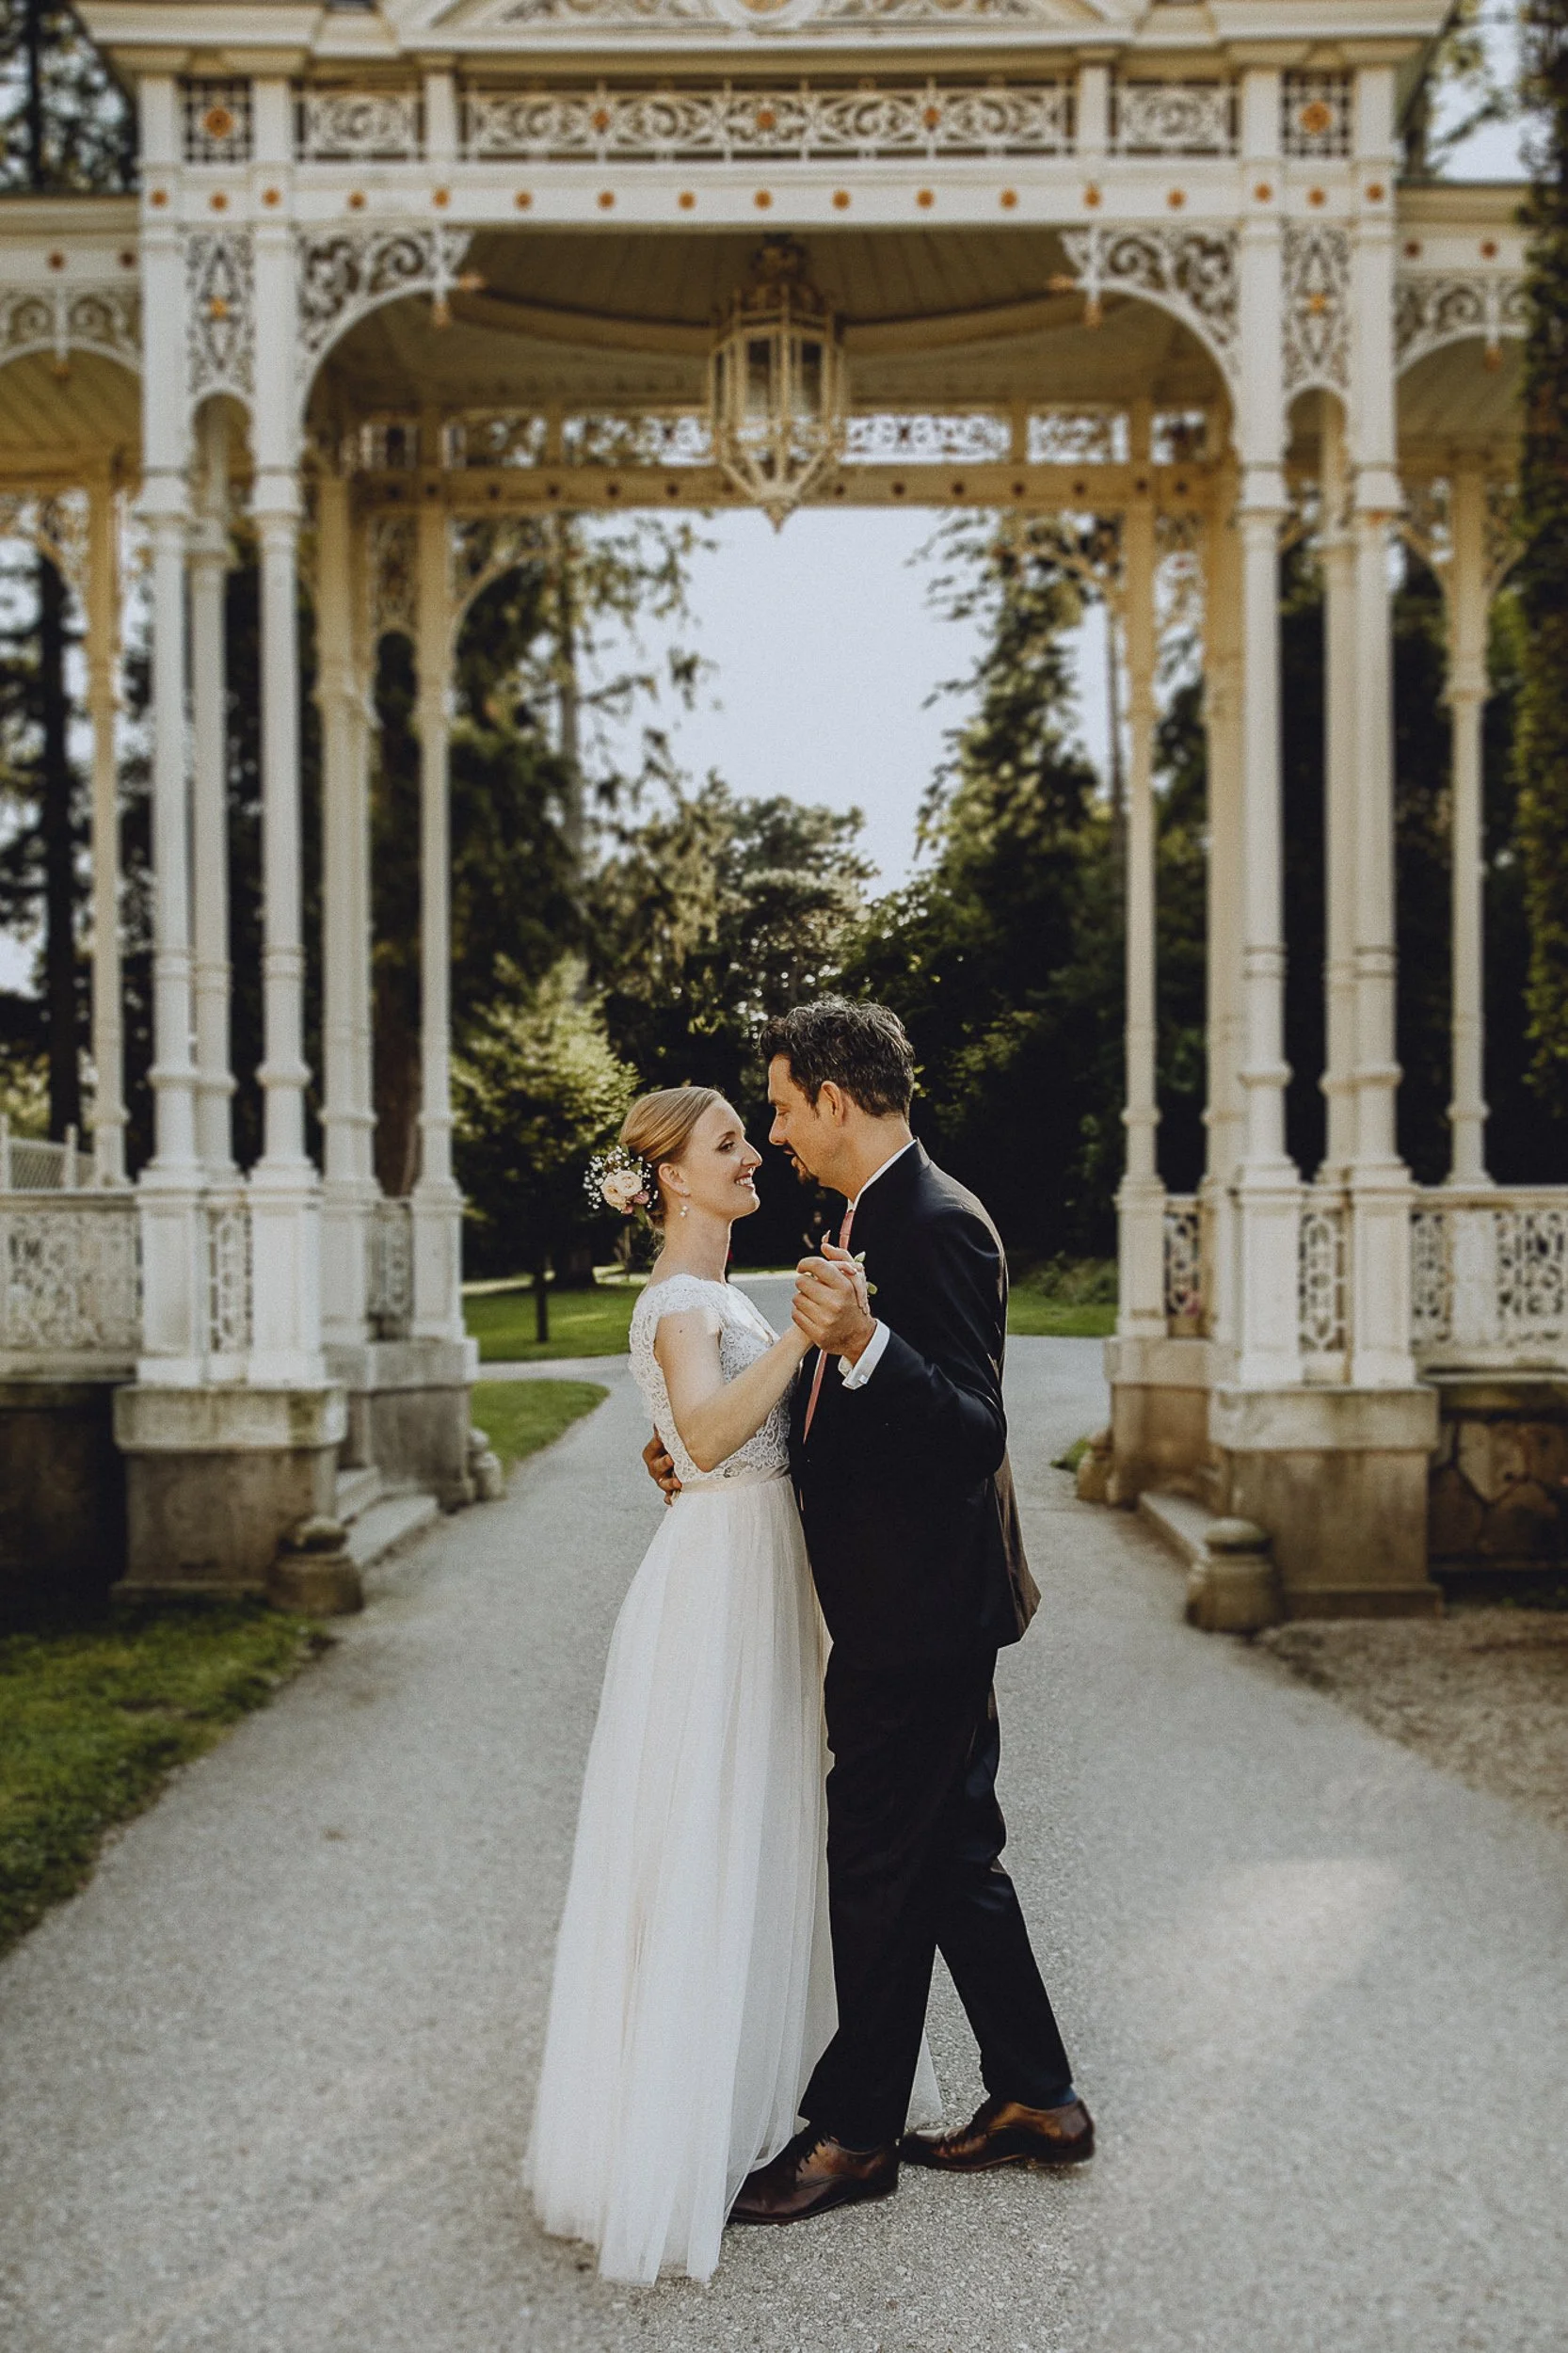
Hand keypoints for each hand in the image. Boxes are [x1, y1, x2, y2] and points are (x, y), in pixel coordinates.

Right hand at [642, 1430, 680, 1505]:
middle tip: (671, 1459)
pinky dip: (671, 1498)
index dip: (657, 1444)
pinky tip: (674, 1499)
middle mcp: (655, 1468)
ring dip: (670, 1483)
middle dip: (664, 1463)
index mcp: (652, 1454)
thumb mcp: (670, 1439)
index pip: (652, 1449)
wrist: (685, 1460)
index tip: (665, 1439)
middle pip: (656, 1467)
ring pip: (664, 1483)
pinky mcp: (671, 1491)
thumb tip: (659, 1421)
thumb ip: (665, 1430)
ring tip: (678, 1481)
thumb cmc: (675, 1447)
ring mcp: (663, 1480)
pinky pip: (670, 1497)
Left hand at [792, 1240, 876, 1363]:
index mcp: (845, 1287)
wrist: (859, 1337)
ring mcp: (825, 1320)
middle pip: (801, 1282)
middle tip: (811, 1287)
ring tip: (813, 1301)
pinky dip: (800, 1312)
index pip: (817, 1265)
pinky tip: (811, 1313)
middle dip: (804, 1282)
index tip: (803, 1267)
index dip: (806, 1263)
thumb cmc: (853, 1303)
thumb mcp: (854, 1280)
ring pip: (796, 1298)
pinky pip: (795, 1315)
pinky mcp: (817, 1334)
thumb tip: (824, 1246)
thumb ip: (841, 1259)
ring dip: (802, 1298)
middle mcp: (835, 1303)